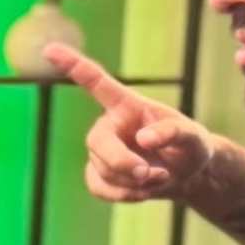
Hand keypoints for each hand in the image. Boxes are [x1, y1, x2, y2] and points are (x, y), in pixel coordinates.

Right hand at [49, 42, 211, 207]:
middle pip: (97, 141)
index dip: (73, 65)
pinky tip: (143, 191)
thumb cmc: (190, 147)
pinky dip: (123, 195)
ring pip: (103, 169)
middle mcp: (109, 125)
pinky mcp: (99, 175)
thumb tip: (143, 139)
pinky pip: (99, 188)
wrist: (187, 175)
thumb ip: (173, 132)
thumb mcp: (194, 137)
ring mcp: (102, 151)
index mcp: (127, 105)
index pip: (96, 82)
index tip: (49, 49)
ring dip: (134, 181)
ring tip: (160, 177)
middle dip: (121, 162)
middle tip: (149, 173)